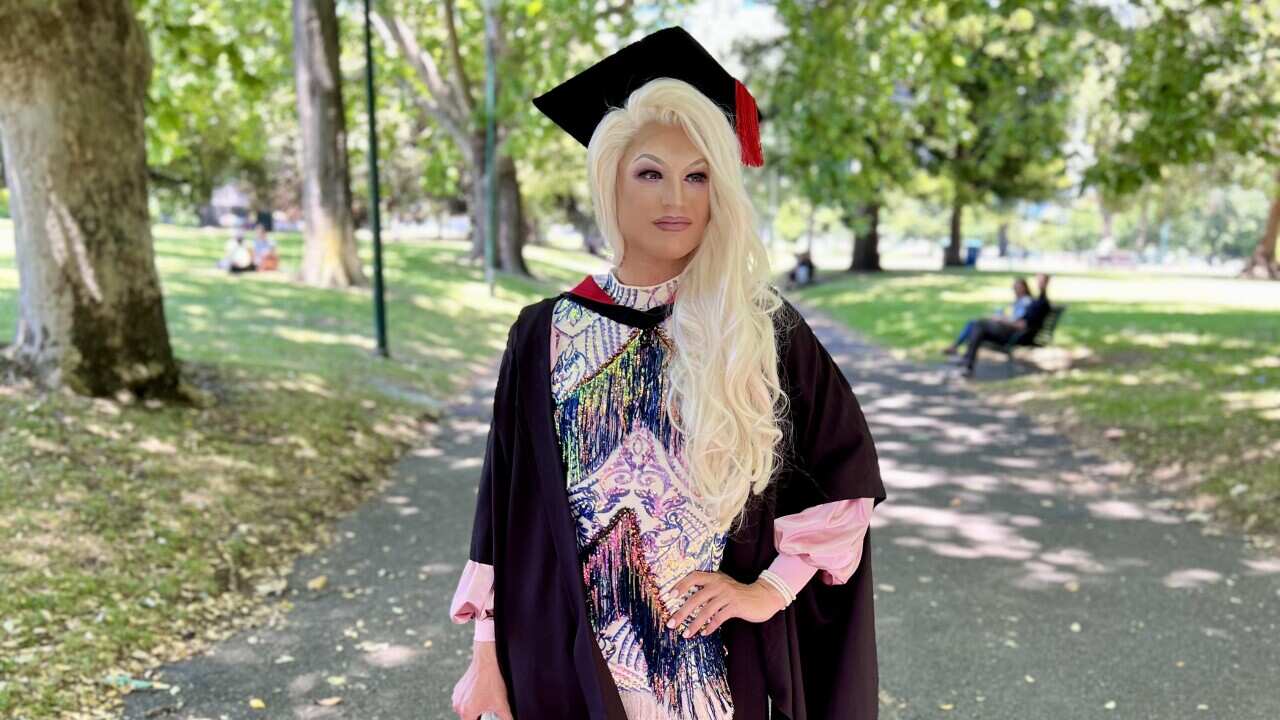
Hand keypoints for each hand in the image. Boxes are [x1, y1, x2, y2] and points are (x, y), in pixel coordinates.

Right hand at [452, 641, 513, 719]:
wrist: (486, 663)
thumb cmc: (492, 682)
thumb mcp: (502, 704)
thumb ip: (506, 718)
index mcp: (467, 712)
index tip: (487, 716)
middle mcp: (458, 706)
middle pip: (468, 718)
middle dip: (478, 715)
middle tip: (488, 708)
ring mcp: (456, 697)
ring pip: (465, 709)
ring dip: (474, 708)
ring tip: (485, 700)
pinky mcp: (457, 689)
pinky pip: (463, 700)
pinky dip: (470, 700)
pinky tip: (480, 693)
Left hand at [662, 571, 786, 638]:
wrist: (762, 596)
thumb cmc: (738, 593)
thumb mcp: (722, 586)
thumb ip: (708, 590)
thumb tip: (686, 602)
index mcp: (714, 577)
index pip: (694, 577)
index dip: (681, 584)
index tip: (669, 595)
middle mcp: (719, 584)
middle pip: (696, 598)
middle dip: (682, 612)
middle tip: (671, 623)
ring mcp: (728, 595)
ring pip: (706, 610)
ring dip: (694, 624)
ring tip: (686, 634)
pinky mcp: (736, 606)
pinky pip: (719, 618)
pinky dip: (710, 627)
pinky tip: (704, 633)